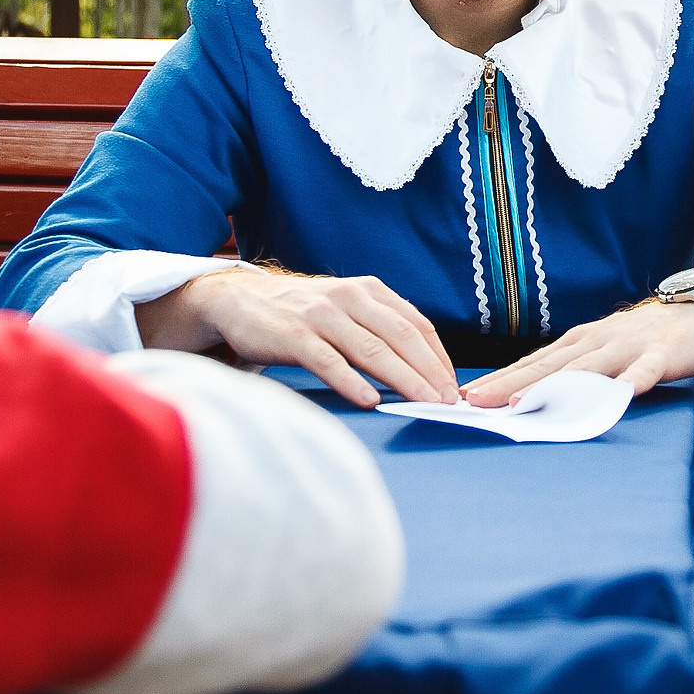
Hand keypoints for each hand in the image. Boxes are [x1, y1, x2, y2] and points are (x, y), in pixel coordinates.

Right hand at [137, 267, 457, 408]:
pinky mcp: (292, 335)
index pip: (416, 324)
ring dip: (402, 378)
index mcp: (368, 290)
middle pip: (400, 336)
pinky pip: (328, 360)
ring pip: (371, 349)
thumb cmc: (302, 313)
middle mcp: (349, 297)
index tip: (454, 386)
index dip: (438, 356)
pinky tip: (369, 400)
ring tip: (423, 402)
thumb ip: (379, 329)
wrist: (239, 299)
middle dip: (428, 370)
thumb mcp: (346, 309)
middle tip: (447, 400)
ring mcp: (320, 315)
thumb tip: (422, 370)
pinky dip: (351, 381)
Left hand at [461, 299, 693, 406]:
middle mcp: (596, 341)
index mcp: (578, 342)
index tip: (464, 397)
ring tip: (525, 401)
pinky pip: (645, 369)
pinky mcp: (661, 354)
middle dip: (509, 383)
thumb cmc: (642, 338)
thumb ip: (572, 373)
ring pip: (587, 368)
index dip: (498, 379)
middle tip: (475, 401)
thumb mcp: (601, 352)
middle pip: (548, 366)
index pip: (531, 363)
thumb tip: (530, 399)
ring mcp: (628, 346)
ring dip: (555, 385)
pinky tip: (619, 394)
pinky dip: (631, 380)